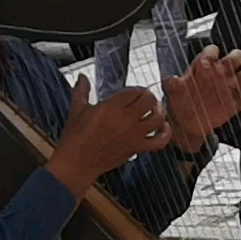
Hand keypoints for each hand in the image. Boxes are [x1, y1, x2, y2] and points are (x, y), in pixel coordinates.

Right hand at [46, 77, 172, 195]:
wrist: (77, 163)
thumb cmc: (75, 137)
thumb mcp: (77, 110)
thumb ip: (81, 91)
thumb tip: (82, 76)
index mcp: (111, 107)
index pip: (134, 91)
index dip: (137, 89)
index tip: (133, 92)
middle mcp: (126, 119)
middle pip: (149, 101)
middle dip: (149, 97)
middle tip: (145, 99)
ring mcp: (133, 135)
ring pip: (158, 119)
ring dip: (160, 112)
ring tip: (155, 110)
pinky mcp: (137, 148)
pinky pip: (159, 141)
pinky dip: (165, 134)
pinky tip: (163, 128)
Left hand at [163, 45, 240, 150]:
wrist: (186, 123)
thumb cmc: (180, 101)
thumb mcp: (173, 92)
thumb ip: (173, 85)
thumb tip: (171, 79)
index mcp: (204, 66)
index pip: (212, 52)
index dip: (211, 54)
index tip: (206, 63)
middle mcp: (220, 74)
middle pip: (236, 57)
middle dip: (235, 58)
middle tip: (225, 69)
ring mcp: (229, 88)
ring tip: (235, 85)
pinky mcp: (234, 104)